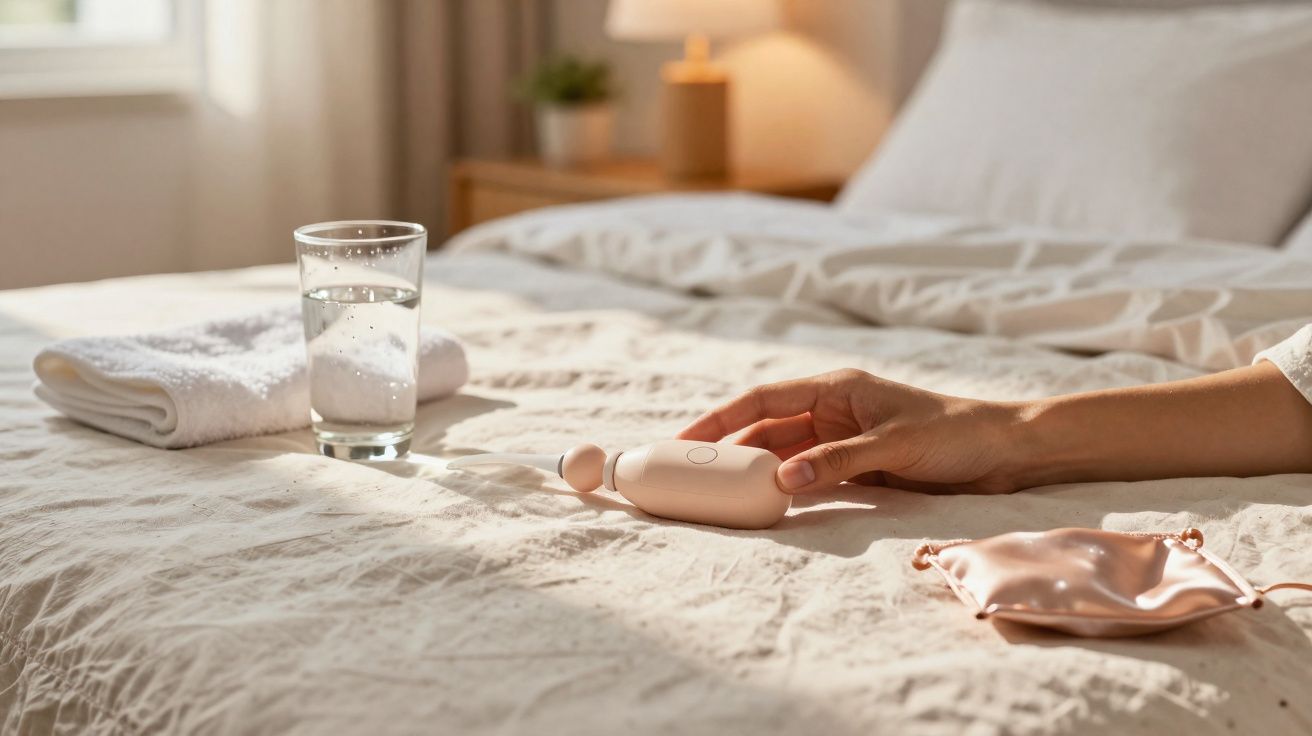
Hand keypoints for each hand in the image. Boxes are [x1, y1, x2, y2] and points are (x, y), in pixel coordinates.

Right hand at [677, 369, 1025, 494]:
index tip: (683, 441)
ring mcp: (841, 441)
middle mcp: (831, 412)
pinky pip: (808, 478)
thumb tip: (782, 481)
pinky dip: (785, 491)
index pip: (761, 401)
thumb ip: (836, 461)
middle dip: (728, 450)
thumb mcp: (893, 444)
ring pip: (783, 456)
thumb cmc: (954, 434)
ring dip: (754, 473)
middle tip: (690, 475)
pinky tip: (765, 506)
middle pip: (765, 430)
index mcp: (834, 390)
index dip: (719, 420)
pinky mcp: (855, 468)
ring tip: (718, 494)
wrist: (1004, 453)